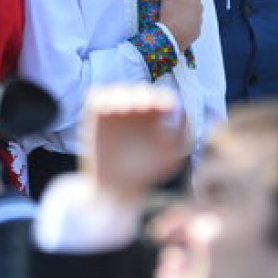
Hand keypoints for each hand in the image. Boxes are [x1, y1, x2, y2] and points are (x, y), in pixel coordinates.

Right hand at [80, 85, 188, 204]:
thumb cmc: (148, 173)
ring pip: (119, 90)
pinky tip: (107, 111)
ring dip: (121, 97)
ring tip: (123, 110)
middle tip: (141, 108)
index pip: (162, 96)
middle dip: (142, 96)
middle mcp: (136, 110)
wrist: (117, 187)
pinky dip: (101, 97)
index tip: (163, 108)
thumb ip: (182, 135)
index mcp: (156, 116)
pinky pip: (96, 95)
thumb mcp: (172, 157)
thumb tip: (182, 112)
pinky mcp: (95, 115)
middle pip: (141, 90)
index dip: (162, 98)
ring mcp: (114, 111)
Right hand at [158, 0, 201, 49]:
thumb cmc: (171, 11)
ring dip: (184, 9)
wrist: (172, 36)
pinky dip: (185, 21)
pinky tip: (175, 23)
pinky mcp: (196, 32)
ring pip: (192, 10)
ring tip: (171, 11)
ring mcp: (199, 21)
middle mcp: (201, 7)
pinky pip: (191, 23)